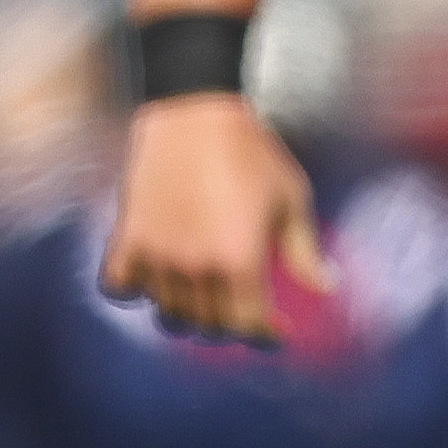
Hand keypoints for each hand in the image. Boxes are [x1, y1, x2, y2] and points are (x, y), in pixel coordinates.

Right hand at [100, 95, 330, 344]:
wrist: (195, 113)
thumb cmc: (253, 155)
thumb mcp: (293, 201)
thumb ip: (306, 252)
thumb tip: (328, 288)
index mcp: (239, 260)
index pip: (247, 324)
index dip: (265, 334)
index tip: (277, 330)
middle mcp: (194, 265)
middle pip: (208, 324)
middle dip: (231, 324)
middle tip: (244, 309)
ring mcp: (156, 253)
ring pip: (168, 313)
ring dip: (189, 314)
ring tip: (206, 298)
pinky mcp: (128, 236)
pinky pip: (118, 288)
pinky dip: (135, 292)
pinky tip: (157, 281)